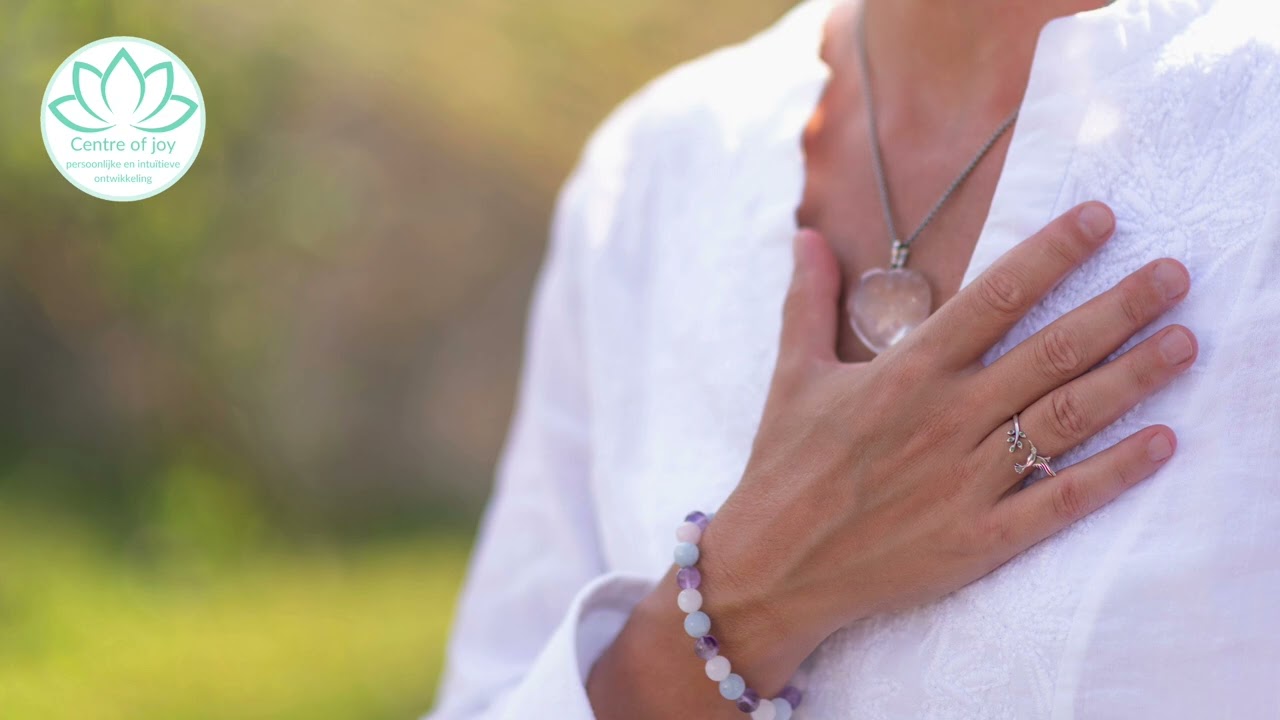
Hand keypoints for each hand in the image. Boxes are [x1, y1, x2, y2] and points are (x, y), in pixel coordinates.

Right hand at [697, 202, 1195, 691]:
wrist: (773, 567)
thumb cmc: (783, 466)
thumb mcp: (790, 375)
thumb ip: (807, 301)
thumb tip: (804, 235)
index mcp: (905, 373)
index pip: (994, 297)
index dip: (1052, 253)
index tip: (1102, 218)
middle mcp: (945, 419)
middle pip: (1050, 351)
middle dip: (1119, 308)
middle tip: (1175, 274)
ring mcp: (966, 480)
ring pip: (1066, 419)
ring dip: (1132, 378)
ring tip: (1185, 343)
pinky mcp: (978, 539)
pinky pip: (1058, 500)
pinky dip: (1113, 473)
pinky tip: (1160, 443)